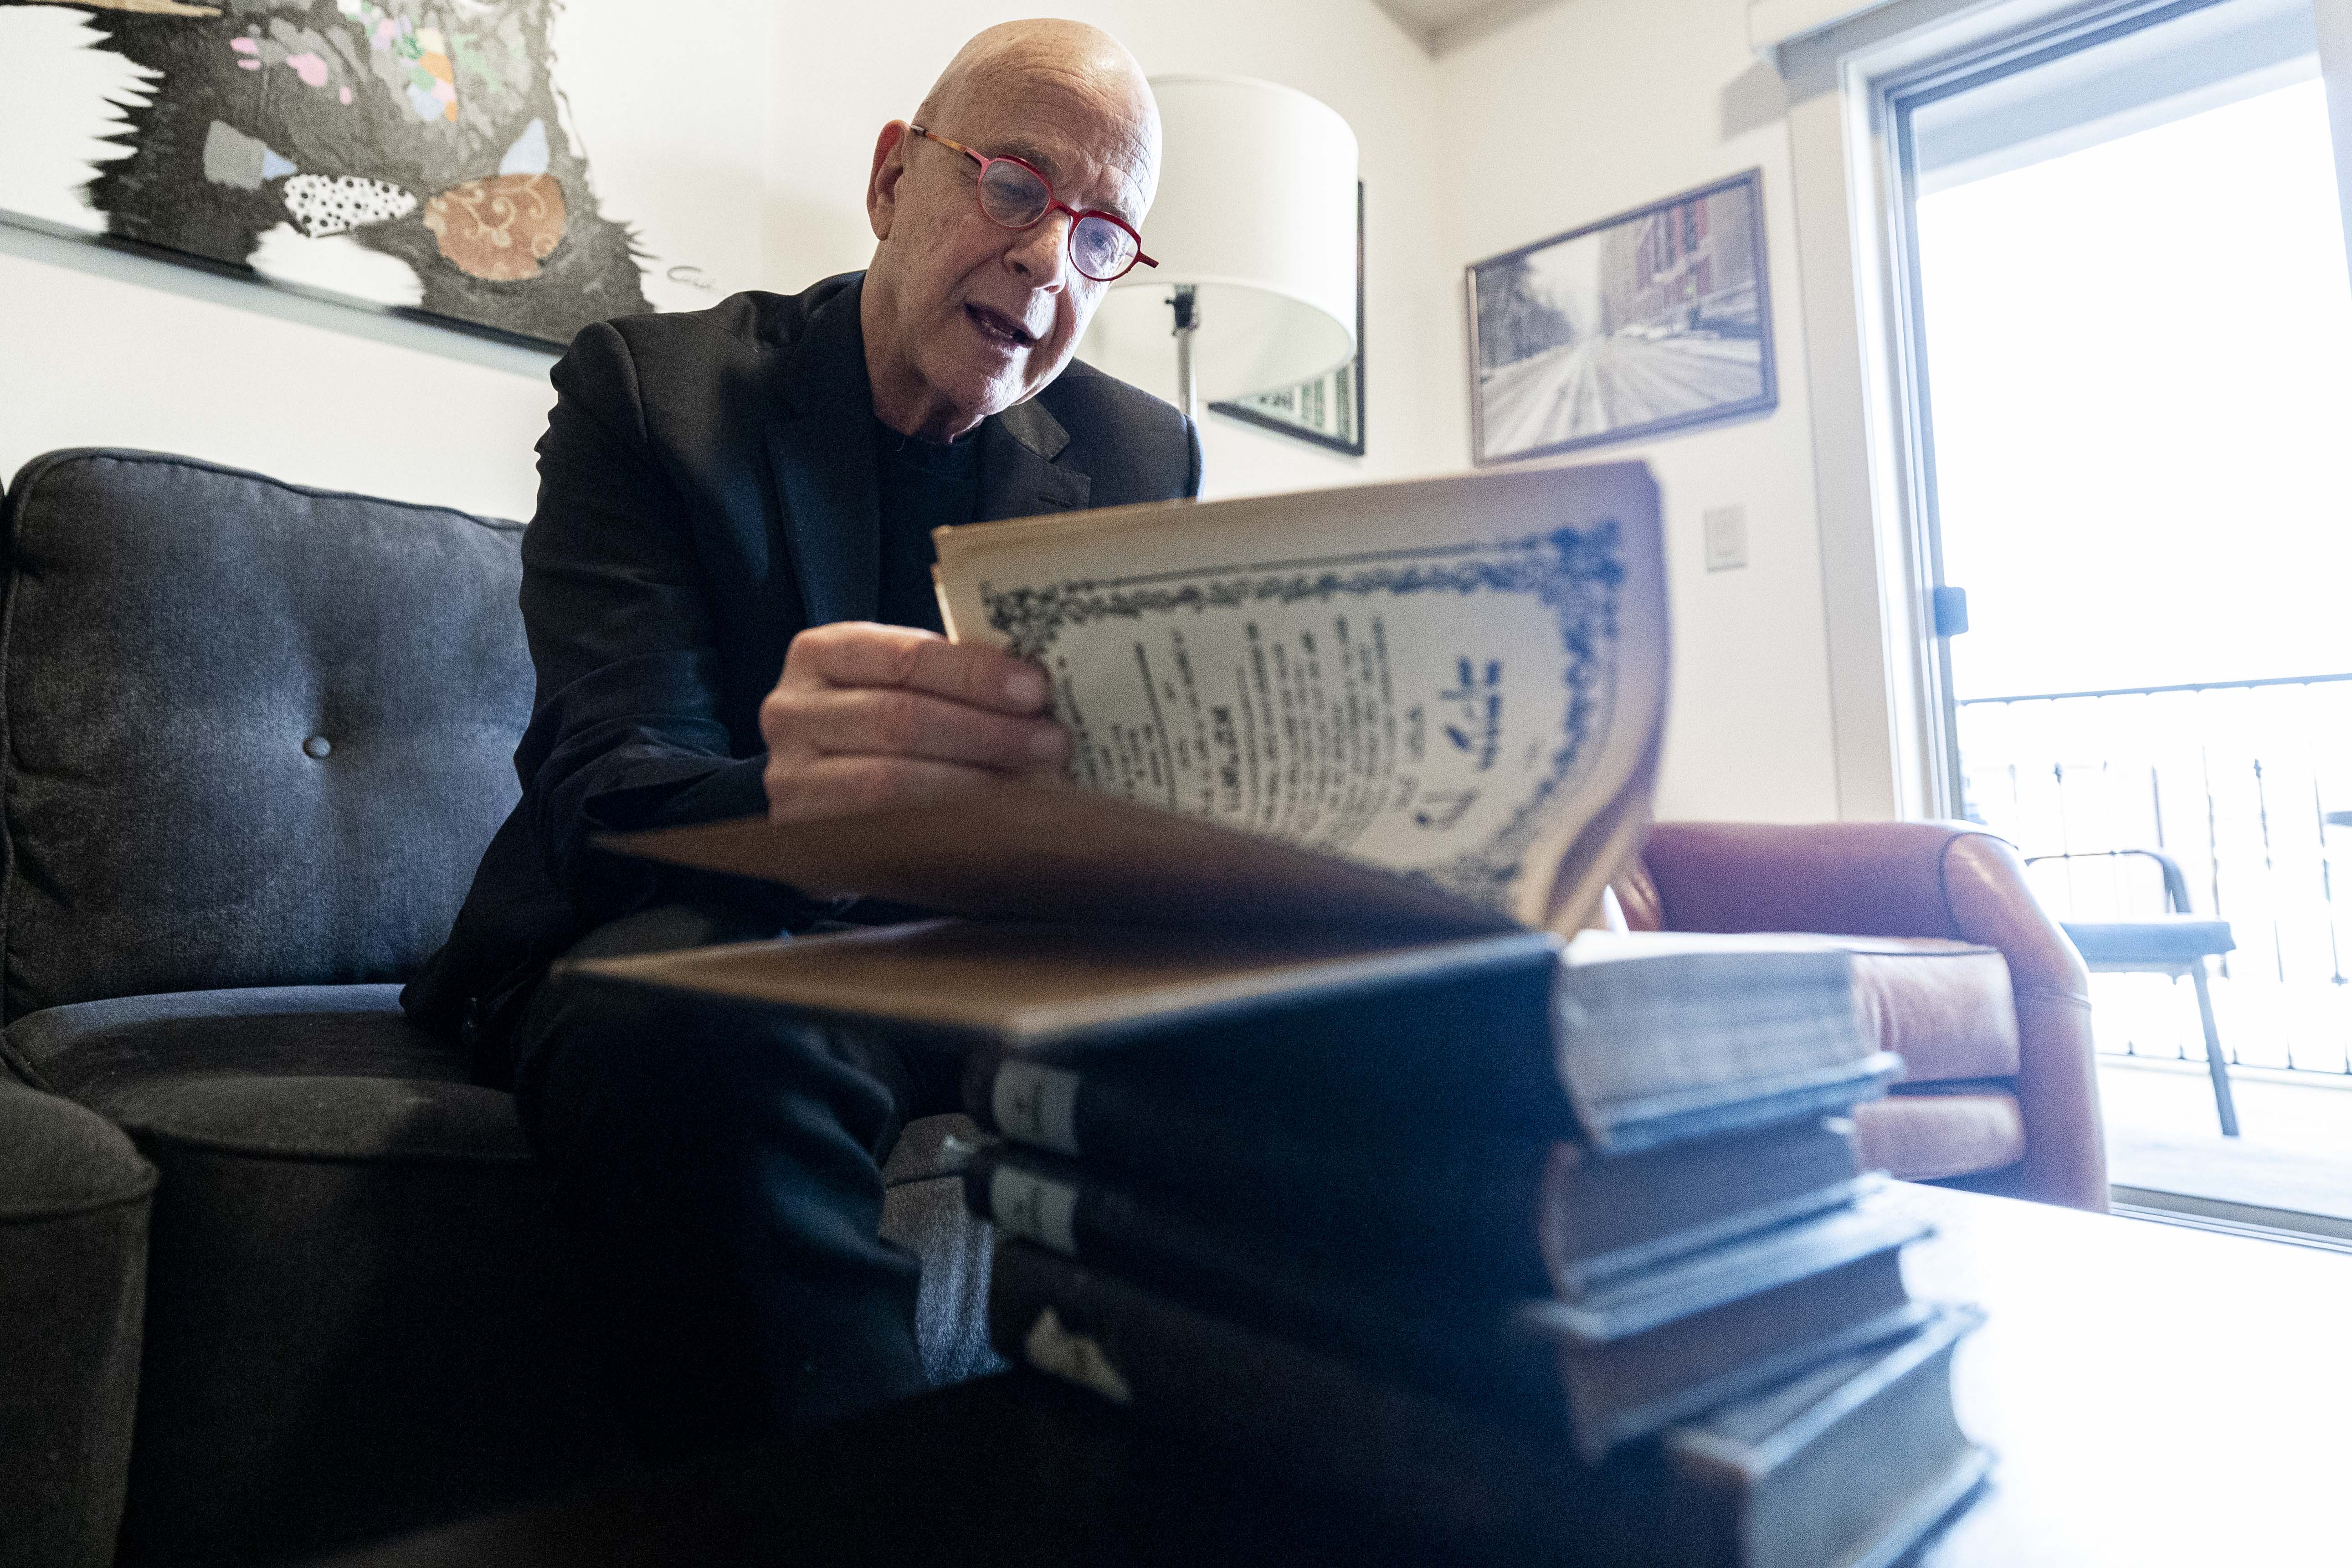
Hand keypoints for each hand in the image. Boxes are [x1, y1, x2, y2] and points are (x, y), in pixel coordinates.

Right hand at [759, 622, 1067, 821]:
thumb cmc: (877, 726)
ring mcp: (789, 776)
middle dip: (986, 732)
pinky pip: (882, 831)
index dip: (974, 674)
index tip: (1035, 689)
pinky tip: (994, 823)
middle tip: (1051, 742)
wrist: (818, 793)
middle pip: (899, 720)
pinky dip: (945, 826)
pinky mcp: (801, 835)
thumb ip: (949, 678)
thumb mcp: (899, 685)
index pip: (903, 656)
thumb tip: (1039, 690)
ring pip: (889, 783)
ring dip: (973, 784)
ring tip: (1035, 784)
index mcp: (819, 653)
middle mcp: (791, 710)